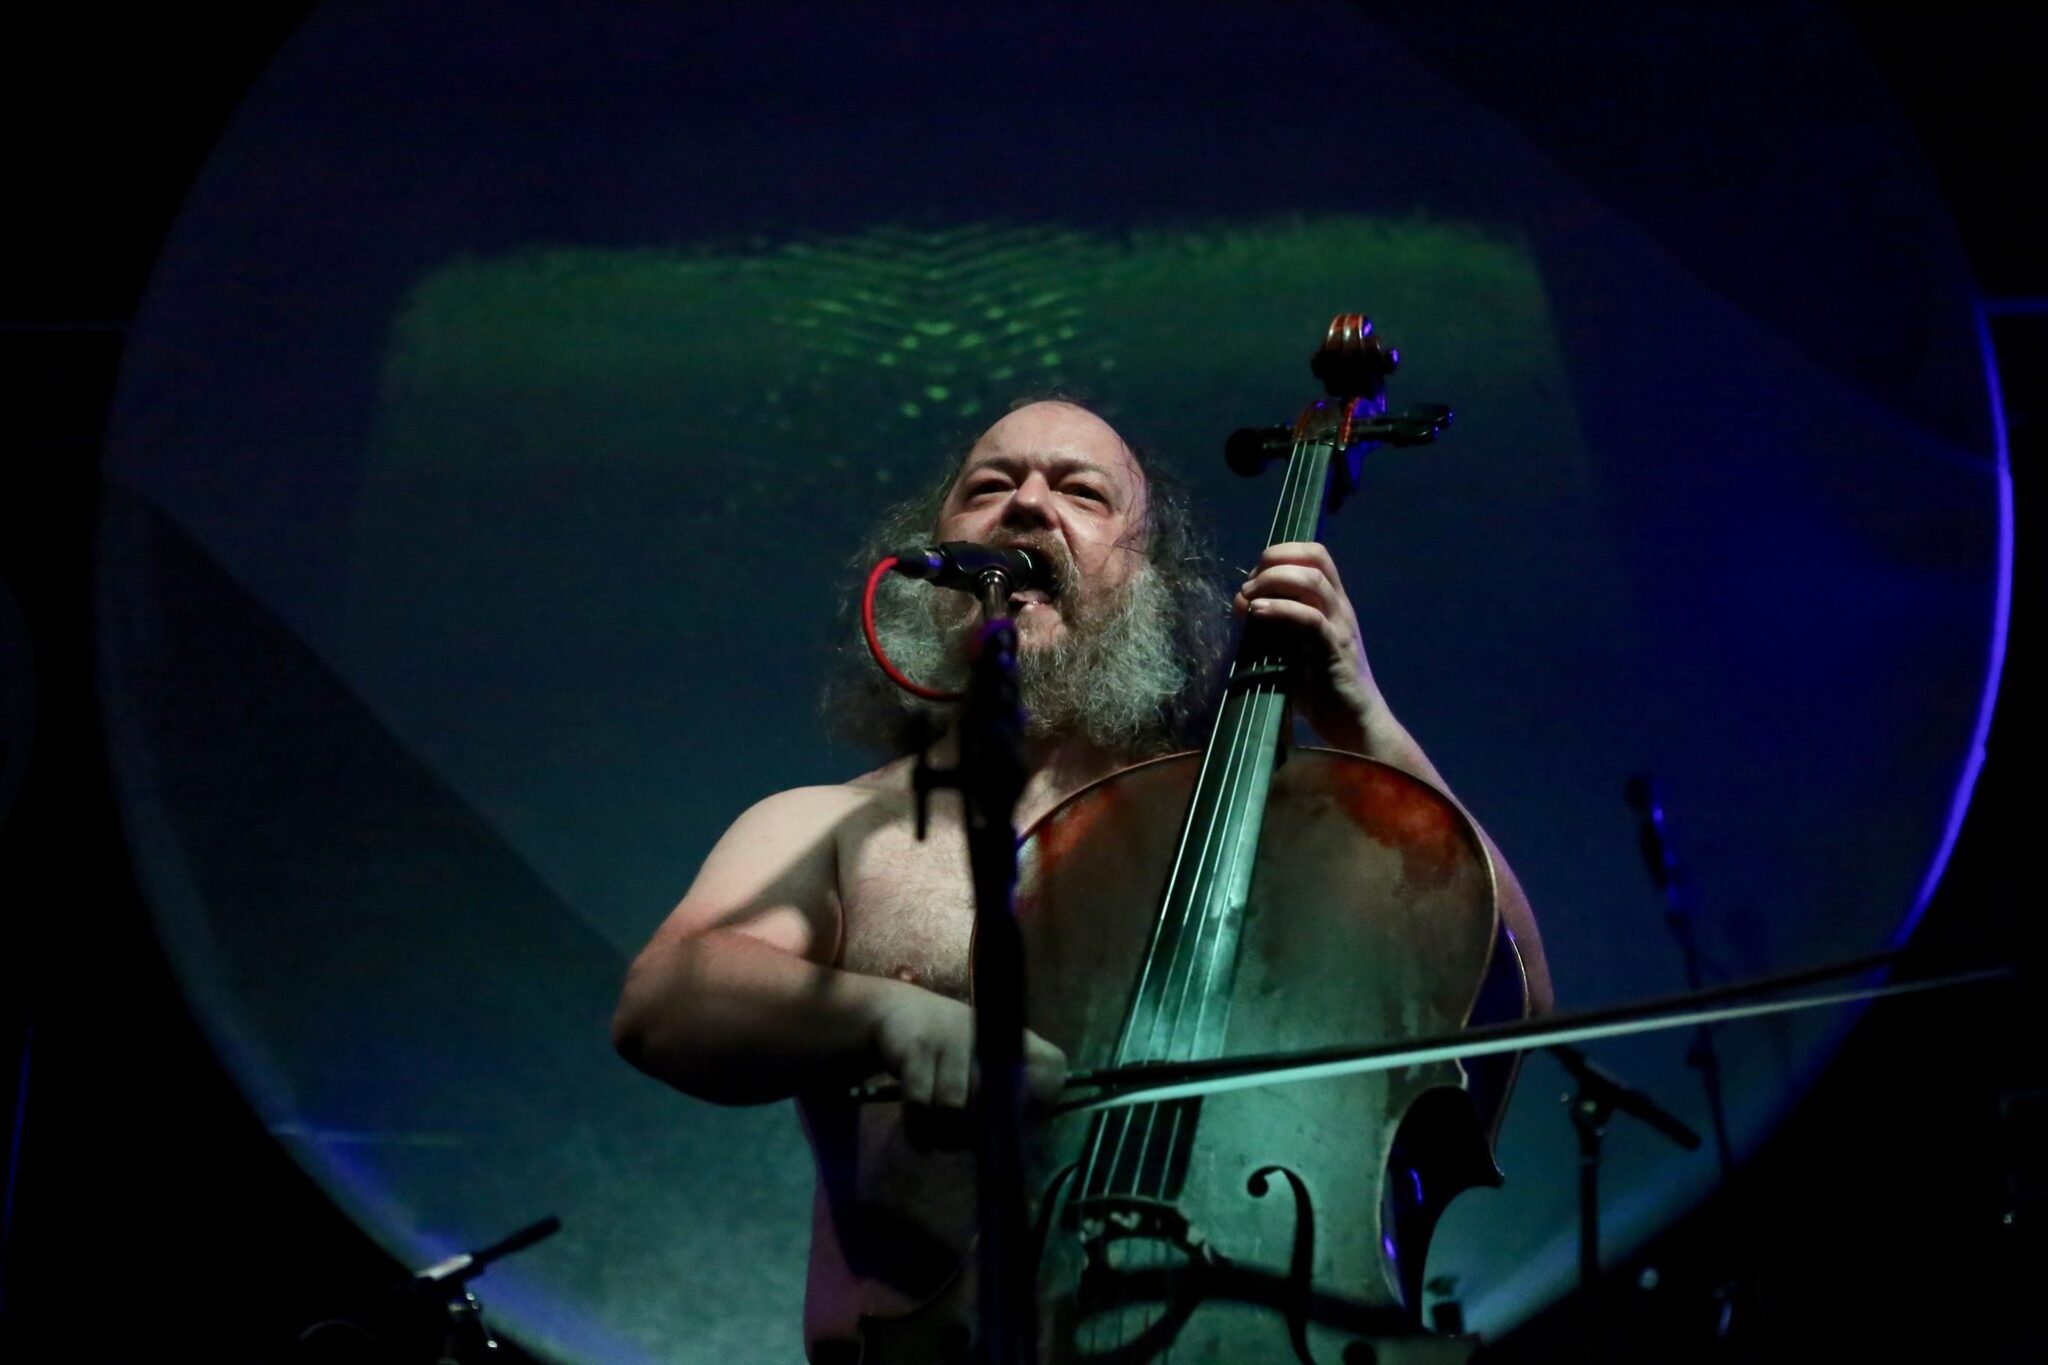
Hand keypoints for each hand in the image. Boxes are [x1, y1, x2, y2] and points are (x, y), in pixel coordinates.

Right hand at [871, 982, 1069, 1145]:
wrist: (899, 1010)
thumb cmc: (950, 1048)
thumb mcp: (986, 1061)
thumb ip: (1009, 1096)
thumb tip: (1015, 1139)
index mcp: (1014, 1038)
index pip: (1051, 1069)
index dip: (1039, 1103)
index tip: (1013, 1122)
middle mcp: (988, 1032)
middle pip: (995, 1103)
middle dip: (977, 1133)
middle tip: (964, 1139)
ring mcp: (952, 1036)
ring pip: (954, 1108)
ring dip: (945, 1135)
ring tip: (940, 1138)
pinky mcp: (918, 1046)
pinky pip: (921, 1103)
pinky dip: (918, 1129)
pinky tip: (919, 1135)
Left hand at [1233, 541, 1387, 752]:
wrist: (1355, 725)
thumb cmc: (1322, 691)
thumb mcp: (1293, 649)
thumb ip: (1273, 625)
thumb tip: (1241, 603)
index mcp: (1333, 604)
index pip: (1315, 555)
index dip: (1280, 554)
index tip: (1252, 577)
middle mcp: (1340, 607)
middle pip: (1315, 557)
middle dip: (1274, 559)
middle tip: (1248, 585)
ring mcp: (1340, 626)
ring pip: (1312, 580)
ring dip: (1273, 580)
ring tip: (1249, 598)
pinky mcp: (1334, 650)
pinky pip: (1309, 618)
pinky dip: (1279, 609)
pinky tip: (1257, 614)